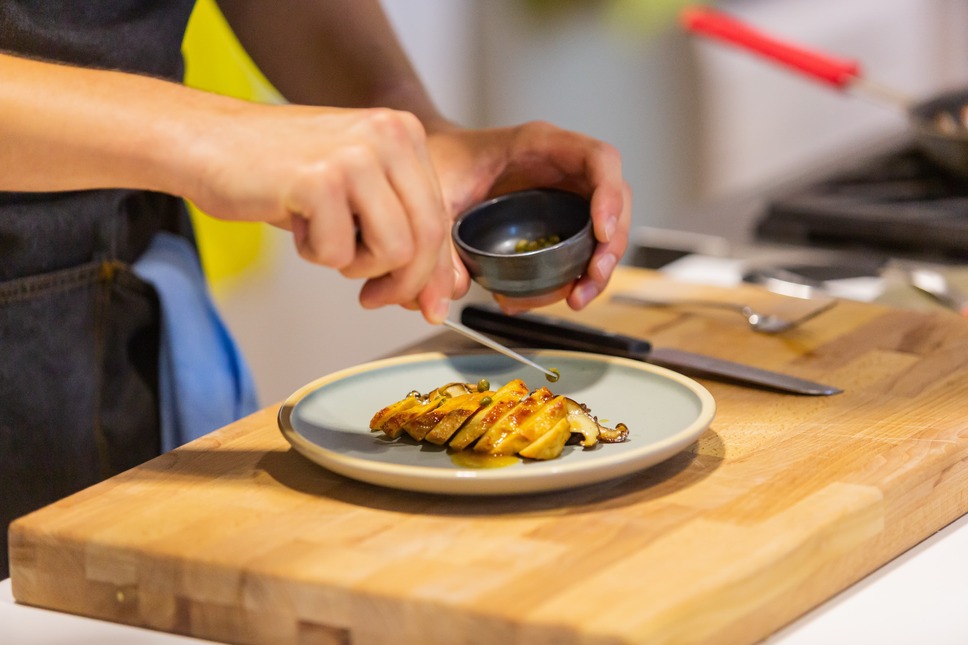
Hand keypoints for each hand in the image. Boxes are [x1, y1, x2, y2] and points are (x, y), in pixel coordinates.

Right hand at [187, 103, 453, 322]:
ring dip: (355, 265)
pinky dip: (316, 254)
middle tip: (374, 297)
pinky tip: (296, 224)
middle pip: (426, 238)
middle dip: (404, 283)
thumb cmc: (278, 169)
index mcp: (404, 134)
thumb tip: (438, 294)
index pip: (440, 218)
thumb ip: (399, 232)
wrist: (206, 142)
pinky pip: (339, 253)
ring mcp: (355, 155)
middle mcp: (388, 136)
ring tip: (325, 240)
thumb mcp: (355, 194)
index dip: (436, 272)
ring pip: (393, 251)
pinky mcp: (320, 180)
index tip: (430, 303)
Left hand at [426, 121, 630, 311]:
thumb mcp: (437, 191)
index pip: (598, 158)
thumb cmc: (441, 160)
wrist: (433, 160)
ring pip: (604, 225)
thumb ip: (443, 235)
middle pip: (614, 197)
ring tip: (578, 297)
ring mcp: (564, 190)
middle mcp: (562, 165)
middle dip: (611, 242)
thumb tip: (458, 285)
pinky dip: (580, 270)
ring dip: (600, 263)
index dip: (610, 194)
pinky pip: (584, 241)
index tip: (601, 232)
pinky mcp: (558, 215)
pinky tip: (562, 294)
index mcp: (539, 144)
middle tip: (592, 278)